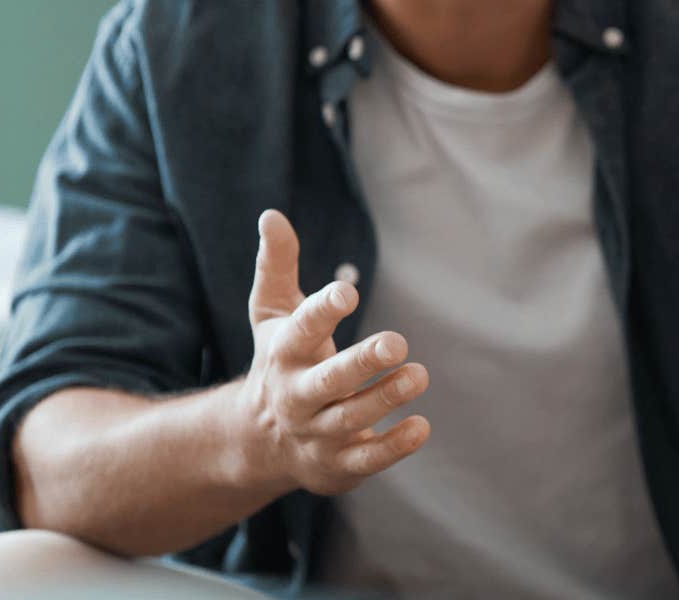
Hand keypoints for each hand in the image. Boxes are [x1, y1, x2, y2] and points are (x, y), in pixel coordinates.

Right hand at [236, 209, 430, 496]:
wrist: (257, 442)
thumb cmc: (279, 361)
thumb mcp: (273, 314)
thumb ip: (277, 265)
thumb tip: (272, 215)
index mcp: (284, 354)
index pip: (301, 330)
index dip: (322, 311)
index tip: (347, 292)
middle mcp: (297, 396)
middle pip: (328, 382)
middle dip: (361, 364)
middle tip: (398, 342)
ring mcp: (316, 433)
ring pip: (351, 419)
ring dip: (386, 397)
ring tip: (417, 374)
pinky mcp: (337, 464)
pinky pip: (366, 460)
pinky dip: (393, 446)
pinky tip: (420, 426)